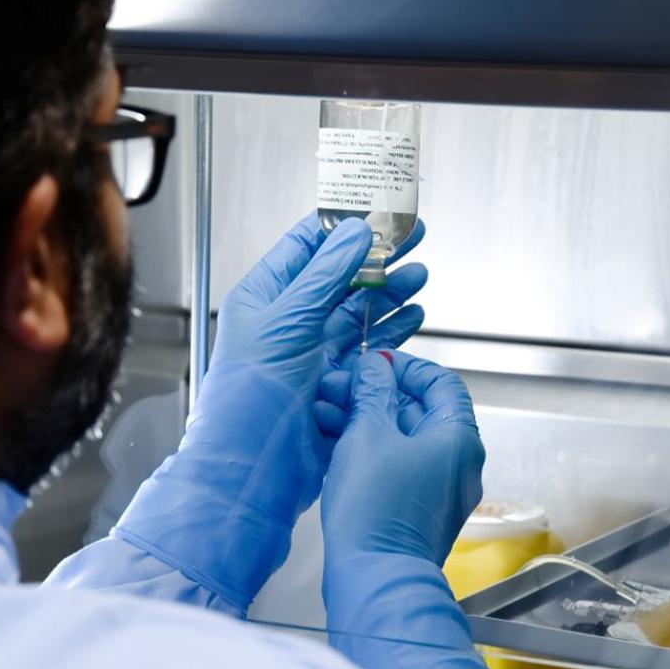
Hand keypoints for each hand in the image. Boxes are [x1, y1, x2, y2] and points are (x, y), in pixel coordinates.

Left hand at [212, 212, 427, 393]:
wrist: (254, 461)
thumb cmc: (250, 393)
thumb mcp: (289, 318)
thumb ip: (327, 273)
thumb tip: (355, 231)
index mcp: (264, 297)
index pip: (305, 246)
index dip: (341, 224)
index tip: (375, 207)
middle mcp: (288, 320)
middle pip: (340, 276)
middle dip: (378, 256)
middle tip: (413, 236)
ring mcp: (313, 351)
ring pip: (359, 310)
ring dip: (391, 292)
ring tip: (419, 275)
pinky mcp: (336, 379)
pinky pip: (370, 346)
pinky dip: (393, 330)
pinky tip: (413, 315)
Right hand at [320, 351, 485, 565]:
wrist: (373, 578)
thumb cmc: (377, 509)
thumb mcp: (368, 434)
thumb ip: (372, 392)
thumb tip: (374, 367)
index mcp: (458, 438)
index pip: (441, 382)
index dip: (404, 367)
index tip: (371, 364)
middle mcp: (457, 462)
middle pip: (418, 409)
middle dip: (373, 394)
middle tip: (335, 388)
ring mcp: (438, 488)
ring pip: (401, 438)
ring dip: (363, 420)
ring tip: (323, 413)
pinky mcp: (415, 509)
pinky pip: (395, 465)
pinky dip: (367, 449)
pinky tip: (330, 440)